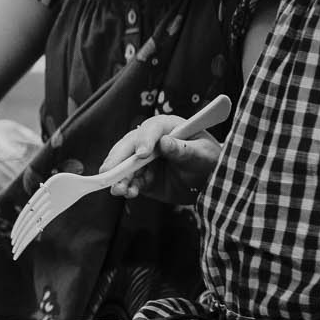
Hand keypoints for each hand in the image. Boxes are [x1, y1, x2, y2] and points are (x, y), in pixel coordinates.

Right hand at [103, 114, 223, 201]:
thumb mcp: (202, 154)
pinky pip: (129, 181)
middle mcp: (150, 141)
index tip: (142, 153)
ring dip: (119, 177)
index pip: (151, 129)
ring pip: (124, 165)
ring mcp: (142, 159)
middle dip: (119, 159)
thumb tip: (164, 142)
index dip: (144, 140)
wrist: (209, 182)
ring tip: (118, 188)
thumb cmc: (209, 160)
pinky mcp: (141, 177)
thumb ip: (184, 149)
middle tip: (110, 171)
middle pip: (129, 146)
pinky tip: (127, 192)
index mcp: (167, 127)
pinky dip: (126, 187)